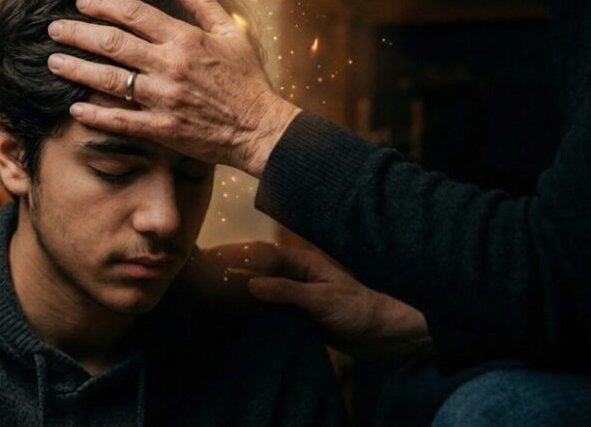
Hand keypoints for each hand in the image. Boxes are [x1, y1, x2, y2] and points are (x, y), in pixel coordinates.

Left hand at [46, 0, 300, 176]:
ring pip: (110, 79)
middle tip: (53, 29)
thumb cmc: (248, 80)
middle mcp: (170, 65)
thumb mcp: (232, 33)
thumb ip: (202, 4)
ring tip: (53, 62)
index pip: (134, 13)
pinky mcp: (163, 129)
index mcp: (186, 38)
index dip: (103, 5)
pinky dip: (96, 113)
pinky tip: (75, 107)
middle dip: (78, 33)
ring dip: (77, 69)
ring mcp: (164, 98)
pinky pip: (121, 119)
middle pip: (113, 43)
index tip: (82, 3)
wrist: (260, 128)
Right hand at [204, 242, 432, 359]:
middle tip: (206, 279)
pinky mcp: (299, 316)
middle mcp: (296, 276)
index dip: (239, 256)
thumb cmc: (356, 310)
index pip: (263, 254)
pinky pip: (272, 311)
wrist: (384, 335)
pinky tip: (238, 318)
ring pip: (264, 291)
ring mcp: (297, 296)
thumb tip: (250, 284)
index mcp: (302, 263)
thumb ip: (286, 291)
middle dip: (236, 273)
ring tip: (213, 298)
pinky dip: (256, 312)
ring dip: (243, 294)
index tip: (214, 260)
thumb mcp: (320, 299)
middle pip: (260, 271)